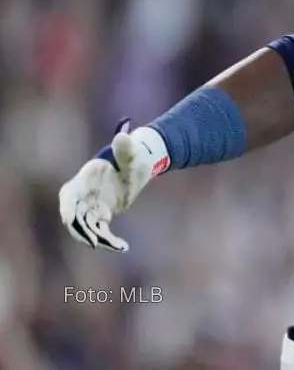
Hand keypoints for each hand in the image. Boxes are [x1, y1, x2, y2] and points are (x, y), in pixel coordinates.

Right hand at [58, 120, 168, 251]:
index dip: (66, 207)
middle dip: (80, 230)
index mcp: (86, 178)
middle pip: (74, 216)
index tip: (68, 220)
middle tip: (95, 243)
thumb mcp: (132, 153)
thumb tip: (123, 136)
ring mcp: (91, 205)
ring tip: (117, 246)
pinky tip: (123, 247)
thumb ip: (126, 148)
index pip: (69, 194)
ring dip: (97, 239)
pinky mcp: (101, 213)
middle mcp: (84, 193)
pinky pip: (100, 231)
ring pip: (86, 227)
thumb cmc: (133, 156)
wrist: (138, 164)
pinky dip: (108, 240)